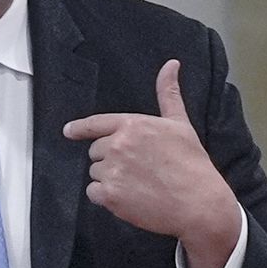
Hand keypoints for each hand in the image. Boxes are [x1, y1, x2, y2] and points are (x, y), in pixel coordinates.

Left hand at [63, 60, 239, 267]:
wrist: (199, 203)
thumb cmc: (192, 164)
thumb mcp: (180, 124)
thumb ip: (168, 94)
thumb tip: (171, 64)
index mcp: (133, 125)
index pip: (96, 123)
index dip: (79, 128)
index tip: (68, 131)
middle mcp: (118, 145)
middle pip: (96, 151)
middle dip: (110, 159)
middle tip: (137, 168)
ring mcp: (113, 170)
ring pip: (95, 173)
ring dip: (109, 179)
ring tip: (136, 184)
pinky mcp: (110, 195)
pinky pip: (93, 193)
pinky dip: (105, 197)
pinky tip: (127, 198)